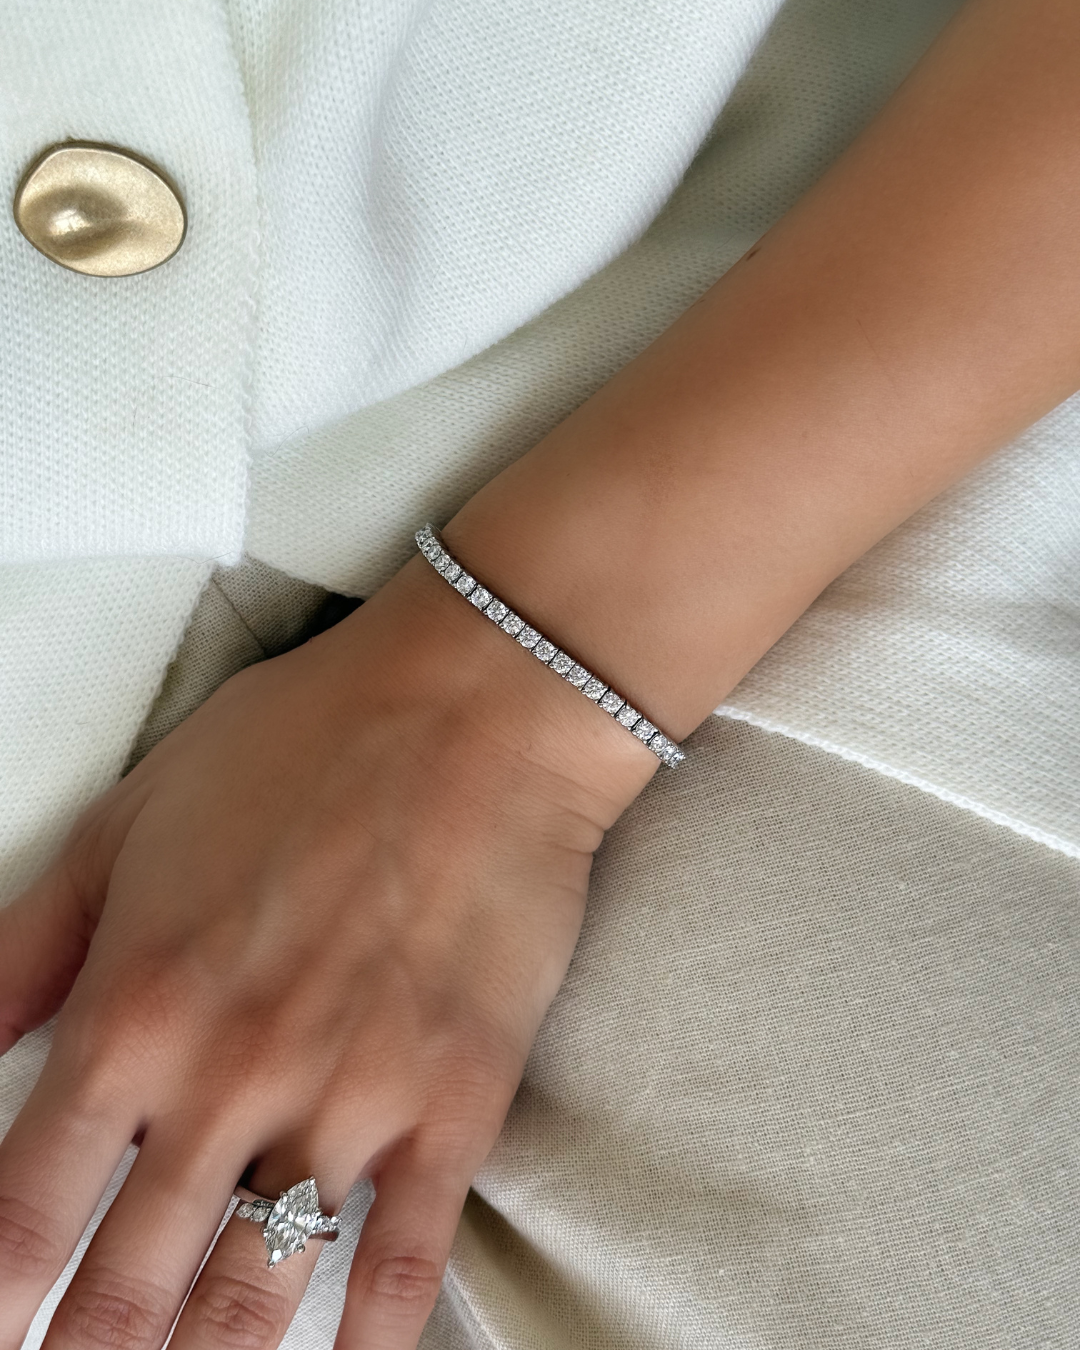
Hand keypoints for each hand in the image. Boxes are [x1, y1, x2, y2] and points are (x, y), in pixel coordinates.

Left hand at [0, 558, 655, 1349]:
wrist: (474, 713)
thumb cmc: (300, 746)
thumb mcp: (128, 821)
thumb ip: (25, 946)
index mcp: (136, 1008)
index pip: (22, 1215)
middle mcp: (232, 1078)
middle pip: (123, 1291)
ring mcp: (352, 1100)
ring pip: (254, 1302)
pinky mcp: (455, 1101)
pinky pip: (403, 1262)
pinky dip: (366, 1341)